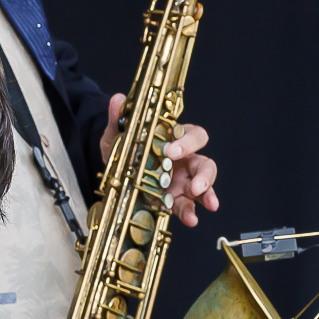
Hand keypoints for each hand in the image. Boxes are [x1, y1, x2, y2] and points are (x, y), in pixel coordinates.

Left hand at [98, 93, 219, 227]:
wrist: (112, 168)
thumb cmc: (123, 147)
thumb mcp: (117, 133)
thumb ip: (117, 118)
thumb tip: (118, 99)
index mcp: (174, 139)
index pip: (192, 135)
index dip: (187, 142)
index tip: (172, 151)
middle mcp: (183, 159)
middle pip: (204, 162)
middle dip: (204, 173)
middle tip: (195, 185)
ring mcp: (181, 180)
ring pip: (203, 183)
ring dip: (207, 193)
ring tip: (207, 203)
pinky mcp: (174, 198)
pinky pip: (186, 204)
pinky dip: (190, 212)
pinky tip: (191, 219)